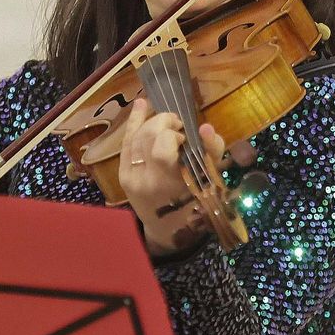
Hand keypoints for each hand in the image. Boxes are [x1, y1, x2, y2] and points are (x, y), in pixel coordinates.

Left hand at [116, 99, 230, 254]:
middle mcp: (147, 180)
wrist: (167, 229)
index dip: (174, 134)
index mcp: (172, 183)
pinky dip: (134, 122)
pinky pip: (126, 143)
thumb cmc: (195, 203)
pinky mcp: (122, 175)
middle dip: (163, 123)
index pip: (163, 147)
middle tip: (177, 126)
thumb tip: (205, 126)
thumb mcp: (210, 180)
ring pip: (136, 136)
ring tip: (166, 120)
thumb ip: (212, 151)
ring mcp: (131, 177)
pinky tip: (142, 105)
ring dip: (151, 121)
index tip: (185, 138)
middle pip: (148, 136)